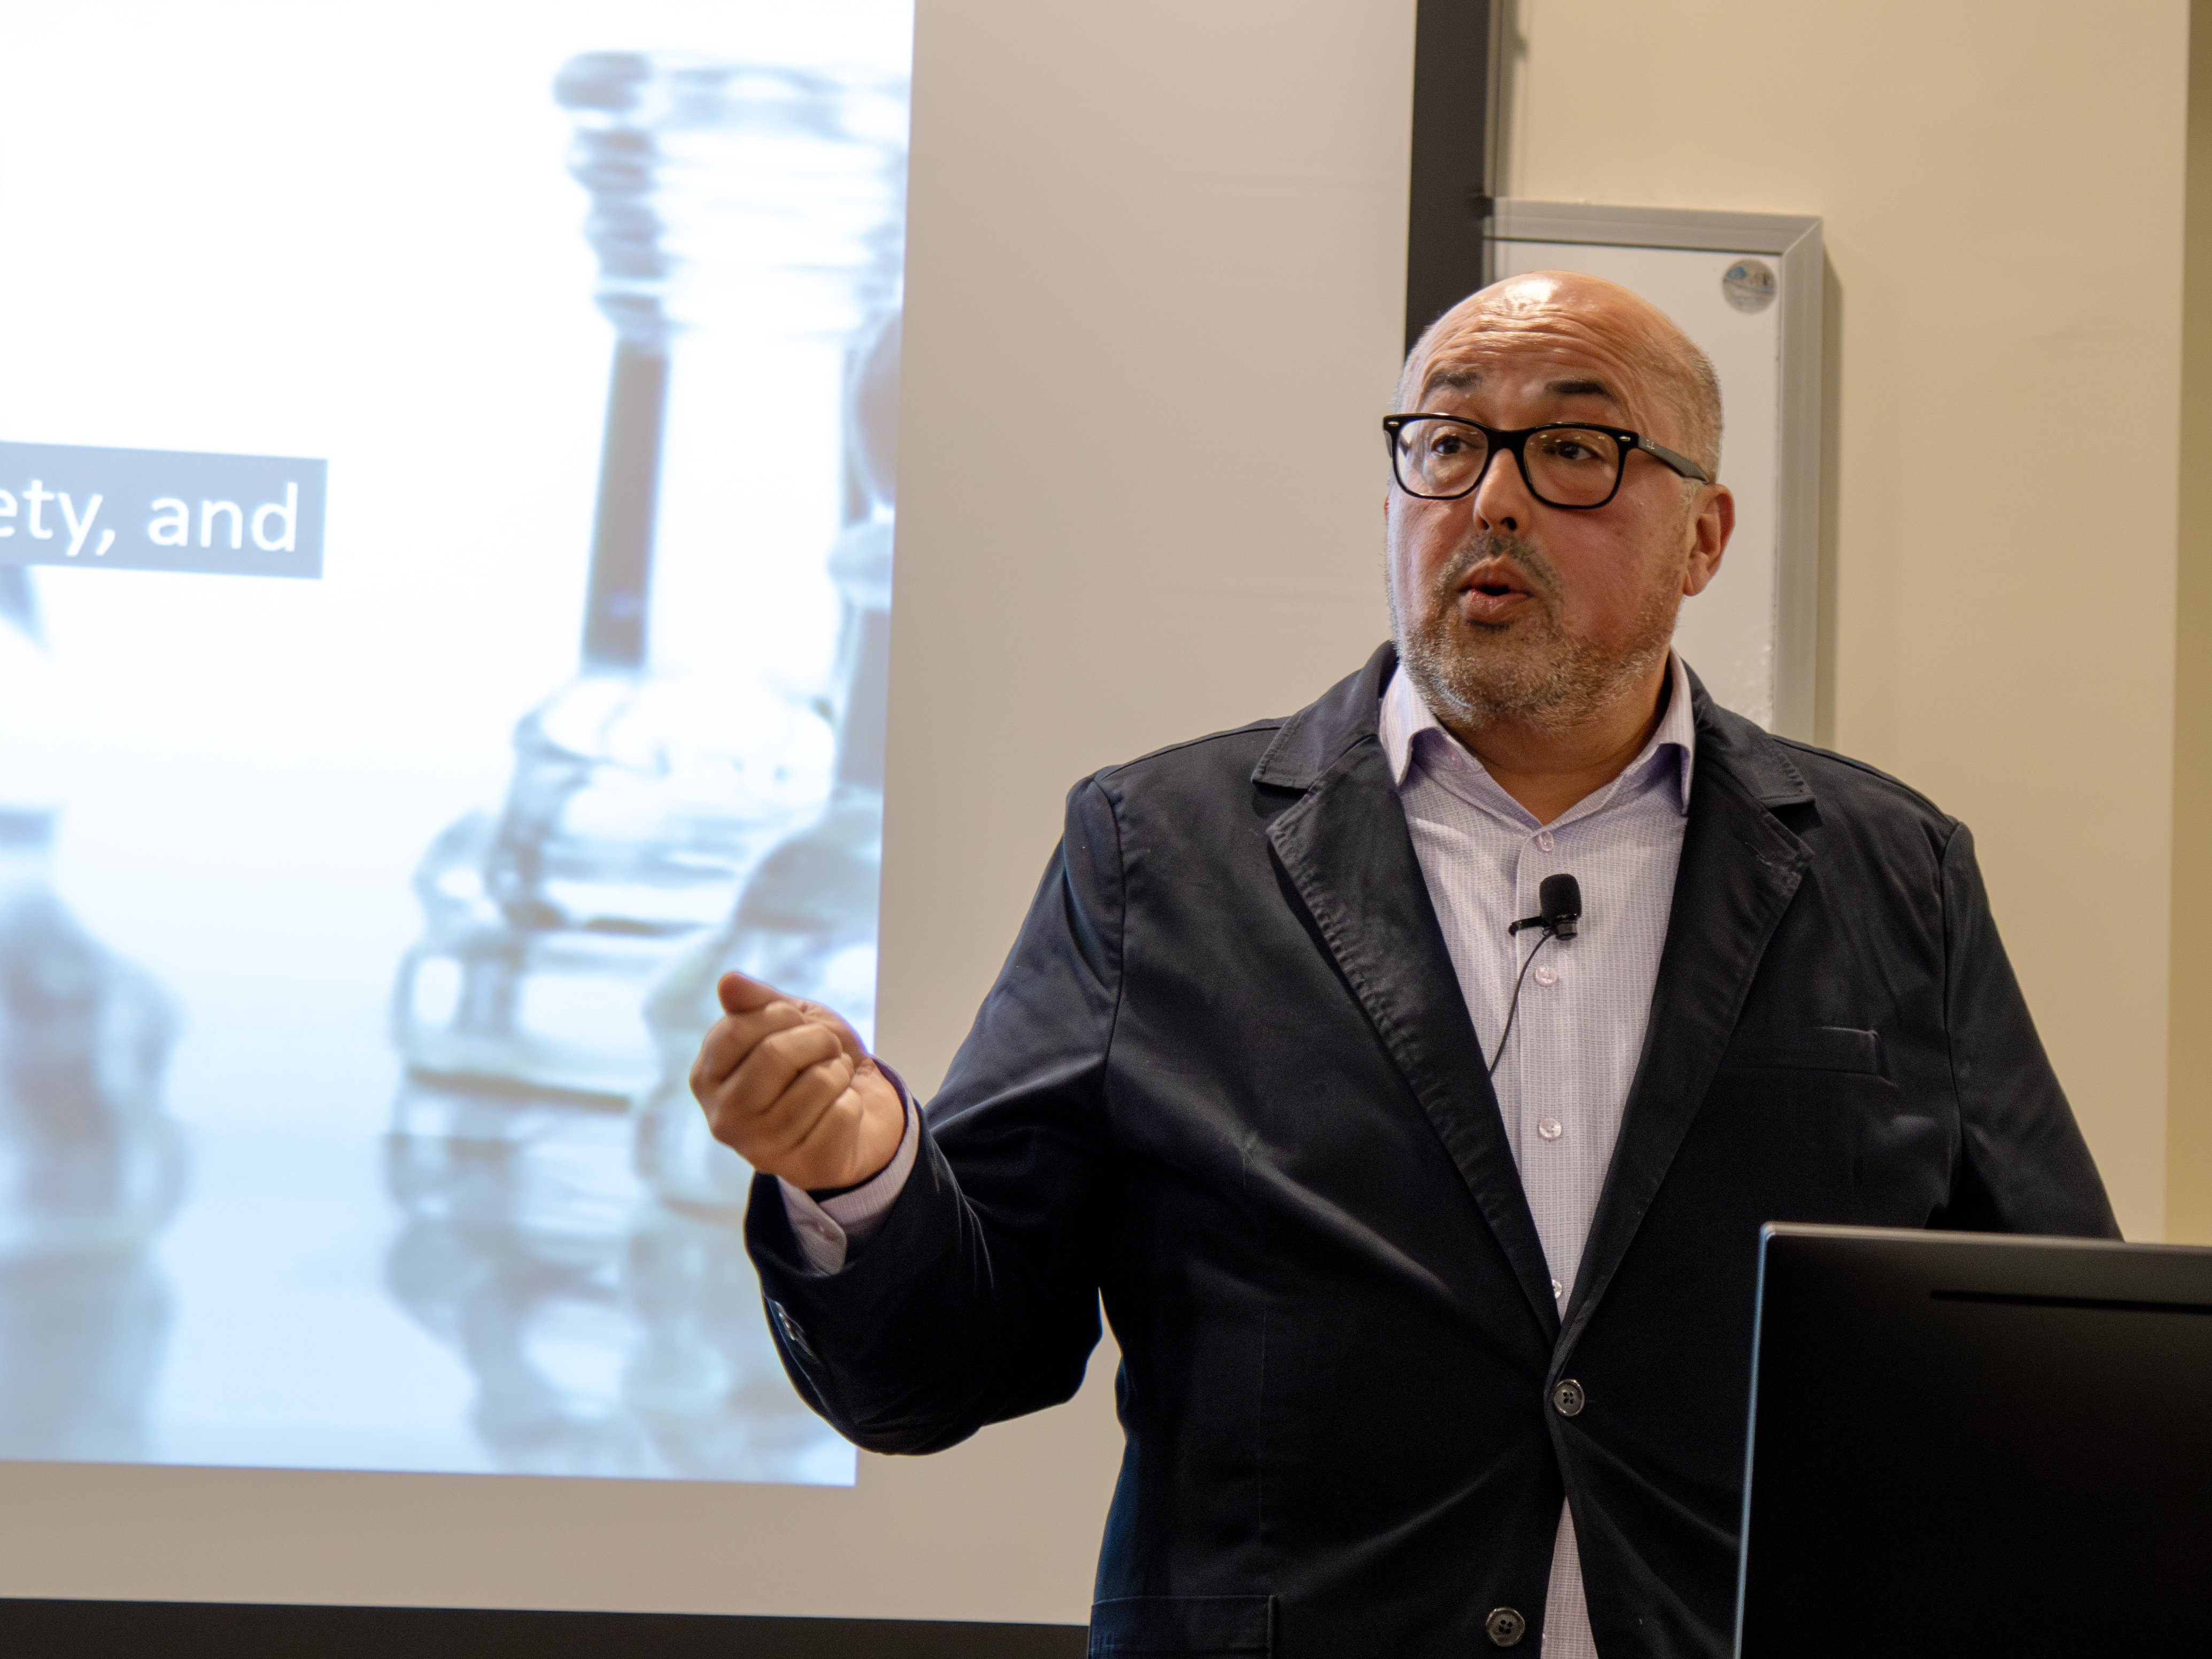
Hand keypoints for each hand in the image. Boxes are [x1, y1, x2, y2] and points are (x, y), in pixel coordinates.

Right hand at [689, 972, 905, 1190]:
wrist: (861, 1110)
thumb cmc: (814, 1060)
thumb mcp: (789, 1019)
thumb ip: (757, 1001)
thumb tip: (728, 982)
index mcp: (707, 1077)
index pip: (737, 1028)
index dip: (781, 1015)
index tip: (795, 1023)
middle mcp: (723, 1118)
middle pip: (775, 1054)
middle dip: (817, 1040)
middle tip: (825, 1050)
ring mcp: (760, 1149)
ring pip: (818, 1082)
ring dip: (839, 1071)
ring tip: (833, 1081)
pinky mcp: (801, 1168)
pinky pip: (843, 1111)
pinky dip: (854, 1100)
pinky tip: (841, 1110)